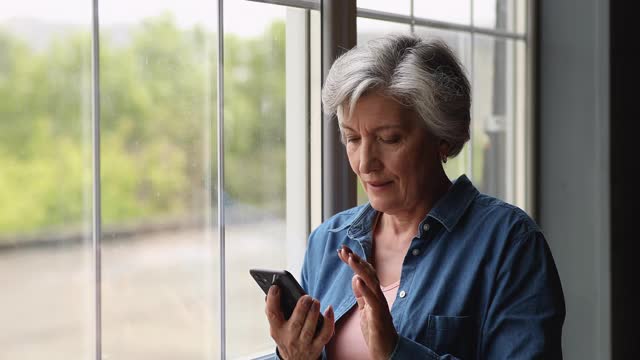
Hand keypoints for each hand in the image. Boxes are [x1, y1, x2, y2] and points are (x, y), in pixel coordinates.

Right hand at [265, 285, 334, 359]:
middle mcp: (290, 337)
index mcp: (277, 329)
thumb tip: (273, 290)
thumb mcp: (276, 327)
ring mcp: (304, 343)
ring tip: (315, 301)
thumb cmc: (286, 337)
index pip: (272, 314)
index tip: (276, 288)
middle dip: (302, 307)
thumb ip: (275, 311)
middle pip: (296, 322)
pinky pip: (325, 334)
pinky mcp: (317, 346)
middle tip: (306, 297)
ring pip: (310, 328)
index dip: (273, 300)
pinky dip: (329, 321)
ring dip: (314, 312)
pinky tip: (329, 310)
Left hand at [338, 245, 397, 359]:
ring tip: (350, 258)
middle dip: (355, 259)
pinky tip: (356, 280)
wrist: (387, 350)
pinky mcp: (379, 315)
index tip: (343, 250)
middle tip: (343, 249)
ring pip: (371, 282)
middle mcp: (378, 296)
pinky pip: (372, 300)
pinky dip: (364, 289)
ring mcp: (380, 304)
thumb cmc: (376, 330)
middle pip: (368, 273)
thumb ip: (361, 294)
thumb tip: (356, 279)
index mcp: (373, 294)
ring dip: (360, 269)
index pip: (363, 273)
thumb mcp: (364, 310)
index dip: (354, 261)